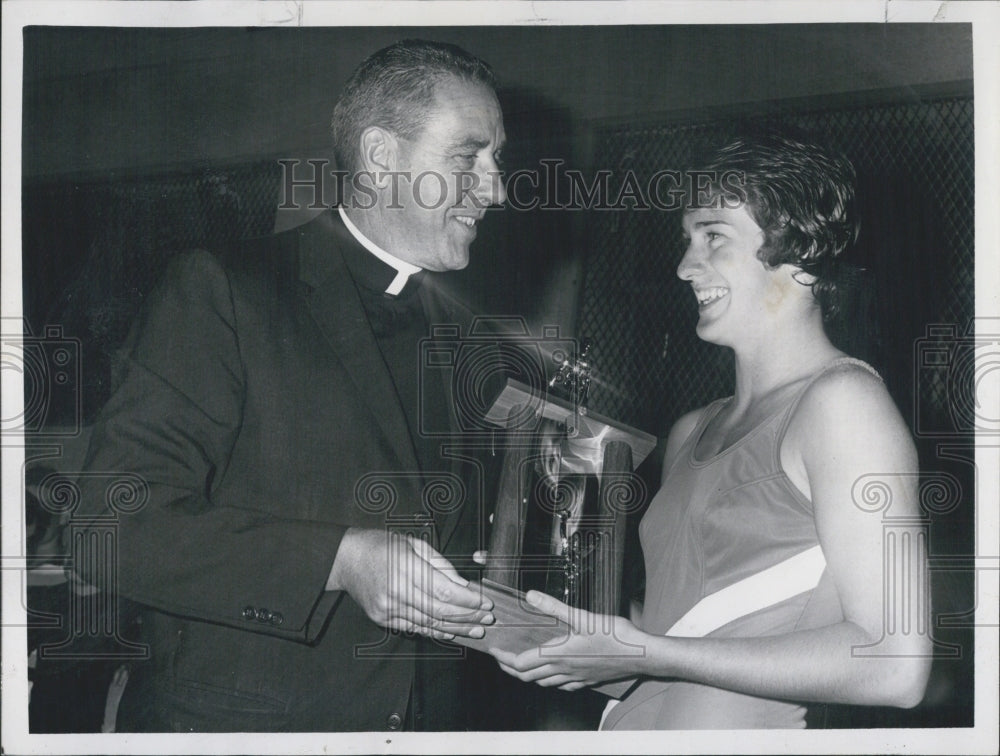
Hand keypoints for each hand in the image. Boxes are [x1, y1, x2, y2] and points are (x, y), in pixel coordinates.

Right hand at [328, 528, 493, 640]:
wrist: (346, 559)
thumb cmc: (382, 546)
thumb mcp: (415, 543)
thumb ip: (441, 565)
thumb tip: (464, 585)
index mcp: (405, 566)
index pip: (444, 591)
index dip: (468, 600)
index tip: (485, 602)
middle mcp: (395, 590)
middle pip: (439, 611)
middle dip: (467, 617)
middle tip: (487, 619)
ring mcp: (387, 608)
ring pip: (429, 623)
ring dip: (456, 629)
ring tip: (476, 630)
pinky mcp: (382, 618)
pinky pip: (414, 628)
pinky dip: (435, 631)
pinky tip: (452, 632)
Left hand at [489, 590, 648, 689]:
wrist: (641, 655)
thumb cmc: (614, 636)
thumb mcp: (582, 616)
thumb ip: (554, 607)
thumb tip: (530, 596)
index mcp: (559, 655)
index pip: (521, 663)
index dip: (504, 659)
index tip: (494, 651)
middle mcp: (564, 670)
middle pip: (528, 676)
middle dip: (511, 669)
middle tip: (502, 659)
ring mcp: (576, 678)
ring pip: (544, 683)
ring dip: (529, 676)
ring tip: (522, 665)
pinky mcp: (588, 681)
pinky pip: (562, 686)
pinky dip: (550, 681)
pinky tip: (554, 674)